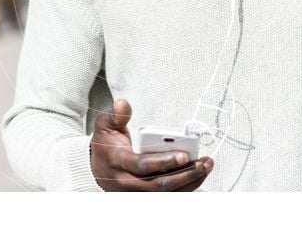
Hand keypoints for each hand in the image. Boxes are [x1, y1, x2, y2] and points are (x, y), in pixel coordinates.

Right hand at [90, 99, 213, 191]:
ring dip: (189, 182)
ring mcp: (136, 193)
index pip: (142, 166)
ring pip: (166, 194)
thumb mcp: (105, 125)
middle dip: (184, 175)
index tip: (183, 155)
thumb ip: (115, 115)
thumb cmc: (106, 145)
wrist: (96, 168)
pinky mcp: (145, 196)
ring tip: (205, 167)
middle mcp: (127, 182)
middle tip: (203, 163)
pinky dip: (185, 188)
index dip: (164, 162)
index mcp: (118, 162)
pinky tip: (199, 177)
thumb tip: (123, 105)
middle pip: (158, 185)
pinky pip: (168, 196)